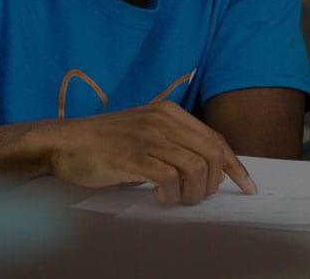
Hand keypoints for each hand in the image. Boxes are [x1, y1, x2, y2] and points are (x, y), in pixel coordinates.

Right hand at [39, 101, 256, 205]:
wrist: (62, 143)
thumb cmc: (101, 143)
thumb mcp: (143, 133)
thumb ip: (172, 144)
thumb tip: (205, 170)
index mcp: (168, 112)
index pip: (216, 139)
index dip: (236, 166)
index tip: (247, 186)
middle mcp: (163, 120)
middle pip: (213, 155)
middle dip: (213, 184)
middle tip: (196, 197)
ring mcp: (149, 137)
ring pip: (196, 169)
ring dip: (192, 193)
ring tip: (175, 198)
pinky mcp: (134, 156)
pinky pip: (170, 179)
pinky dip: (171, 194)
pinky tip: (159, 196)